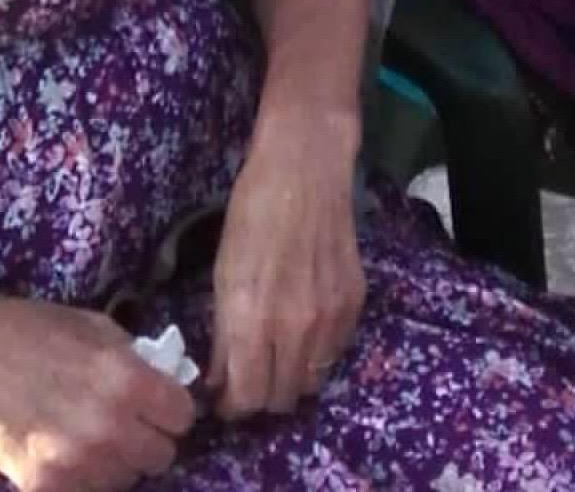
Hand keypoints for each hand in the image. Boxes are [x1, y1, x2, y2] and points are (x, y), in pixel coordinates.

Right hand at [0, 291, 195, 491]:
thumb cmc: (30, 328)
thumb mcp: (92, 324)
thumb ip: (131, 355)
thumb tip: (160, 377)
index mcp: (125, 380)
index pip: (182, 416)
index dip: (171, 409)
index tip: (157, 406)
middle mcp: (108, 427)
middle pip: (161, 456)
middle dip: (148, 438)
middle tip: (126, 424)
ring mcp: (76, 462)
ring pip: (125, 481)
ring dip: (116, 462)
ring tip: (91, 438)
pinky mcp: (44, 486)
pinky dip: (82, 478)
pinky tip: (65, 454)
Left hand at [208, 111, 364, 419]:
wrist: (305, 169)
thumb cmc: (252, 212)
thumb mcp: (223, 272)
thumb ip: (224, 334)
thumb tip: (220, 381)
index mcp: (252, 318)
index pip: (247, 398)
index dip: (234, 405)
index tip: (225, 398)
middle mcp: (294, 328)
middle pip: (281, 399)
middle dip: (260, 395)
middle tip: (249, 376)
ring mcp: (329, 318)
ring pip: (311, 383)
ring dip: (291, 378)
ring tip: (277, 354)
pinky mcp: (354, 305)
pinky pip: (334, 354)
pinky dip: (317, 353)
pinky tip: (303, 328)